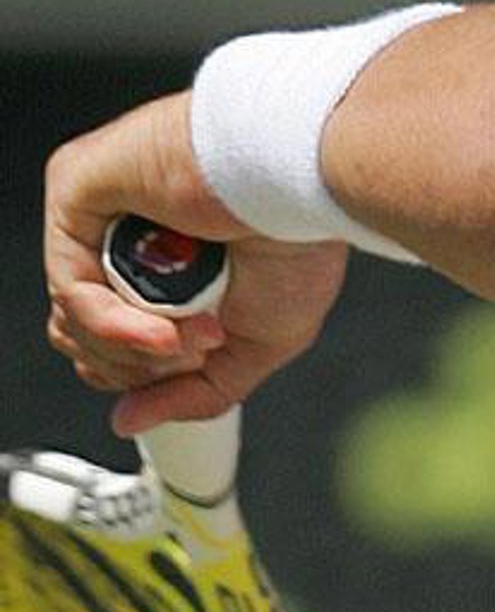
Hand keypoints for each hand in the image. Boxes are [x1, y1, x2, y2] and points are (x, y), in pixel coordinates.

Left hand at [44, 90, 349, 431]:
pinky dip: (112, 323)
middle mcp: (127, 238)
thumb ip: (195, 392)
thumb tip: (129, 420)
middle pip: (83, 337)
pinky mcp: (78, 191)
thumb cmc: (301, 245)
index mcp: (165, 267)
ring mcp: (101, 215)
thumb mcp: (256, 345)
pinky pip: (69, 283)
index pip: (108, 340)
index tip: (190, 365)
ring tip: (192, 334)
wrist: (307, 194)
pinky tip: (162, 331)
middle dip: (140, 365)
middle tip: (199, 346)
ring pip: (72, 317)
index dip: (139, 372)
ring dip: (134, 349)